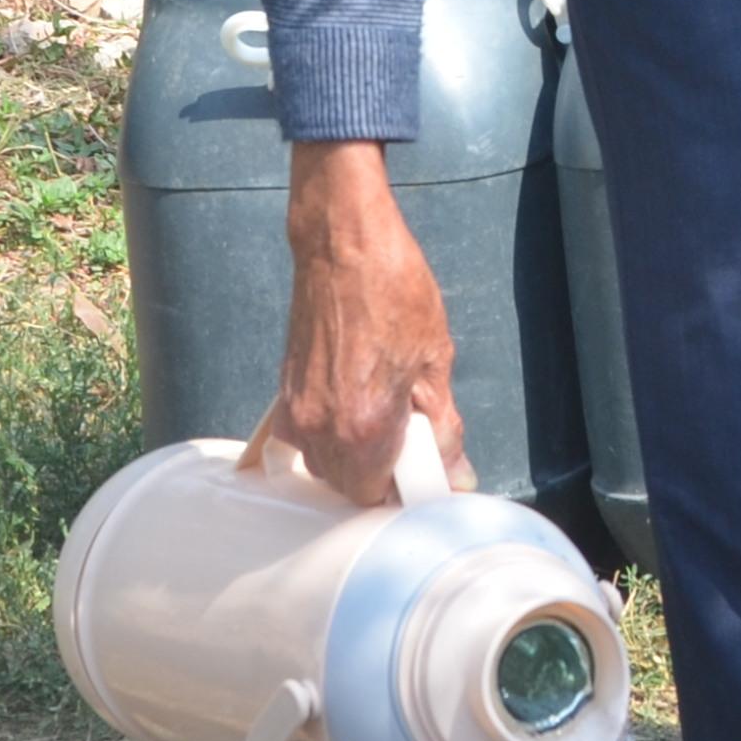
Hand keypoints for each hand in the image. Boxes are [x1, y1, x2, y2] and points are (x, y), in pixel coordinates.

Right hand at [248, 141, 470, 503]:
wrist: (341, 244)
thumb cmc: (392, 289)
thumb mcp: (435, 360)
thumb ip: (442, 427)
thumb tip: (456, 471)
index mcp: (363, 427)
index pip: (376, 496)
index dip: (404, 489)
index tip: (425, 473)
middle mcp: (321, 428)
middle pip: (347, 486)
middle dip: (380, 473)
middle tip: (410, 440)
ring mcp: (297, 411)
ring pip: (325, 463)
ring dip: (355, 455)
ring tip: (385, 415)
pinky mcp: (284, 392)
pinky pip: (306, 435)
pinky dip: (331, 433)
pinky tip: (357, 402)